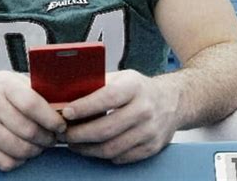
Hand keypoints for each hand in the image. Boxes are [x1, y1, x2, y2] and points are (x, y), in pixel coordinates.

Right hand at [0, 71, 66, 170]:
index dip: (51, 119)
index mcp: (4, 85)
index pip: (33, 105)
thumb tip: (59, 104)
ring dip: (36, 151)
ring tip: (39, 145)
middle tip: (52, 137)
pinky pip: (5, 162)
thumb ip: (32, 89)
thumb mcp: (9, 78)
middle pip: (29, 131)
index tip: (60, 125)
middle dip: (47, 138)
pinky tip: (22, 151)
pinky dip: (19, 161)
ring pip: (19, 149)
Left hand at [62, 70, 178, 163]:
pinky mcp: (151, 147)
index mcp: (134, 87)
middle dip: (79, 134)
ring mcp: (149, 131)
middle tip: (64, 134)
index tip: (67, 113)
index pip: (106, 98)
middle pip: (105, 129)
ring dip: (87, 149)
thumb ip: (98, 84)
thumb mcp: (122, 77)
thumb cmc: (139, 88)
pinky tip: (92, 148)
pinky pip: (121, 157)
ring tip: (74, 143)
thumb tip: (68, 94)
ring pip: (111, 148)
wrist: (172, 101)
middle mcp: (144, 109)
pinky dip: (103, 156)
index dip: (84, 107)